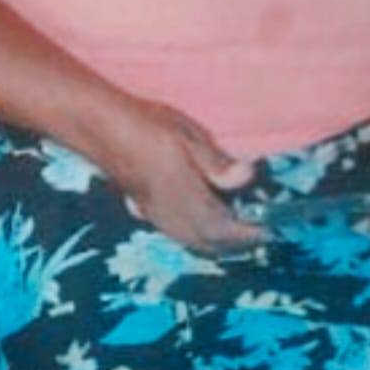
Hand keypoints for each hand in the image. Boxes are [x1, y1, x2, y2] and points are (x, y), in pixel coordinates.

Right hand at [107, 102, 265, 255]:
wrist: (100, 129)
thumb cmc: (147, 127)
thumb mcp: (188, 137)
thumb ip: (216, 163)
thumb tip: (248, 177)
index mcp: (186, 200)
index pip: (224, 229)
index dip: (248, 235)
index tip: (269, 233)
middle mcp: (171, 217)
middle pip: (210, 243)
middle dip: (236, 243)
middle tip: (259, 234)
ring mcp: (156, 217)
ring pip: (194, 242)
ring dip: (218, 242)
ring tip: (237, 232)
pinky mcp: (146, 212)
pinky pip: (180, 236)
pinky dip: (200, 237)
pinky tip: (204, 224)